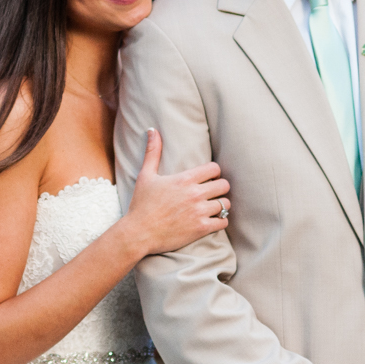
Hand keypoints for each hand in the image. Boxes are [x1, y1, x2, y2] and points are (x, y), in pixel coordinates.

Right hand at [124, 129, 228, 255]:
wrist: (139, 233)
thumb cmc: (141, 204)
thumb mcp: (145, 176)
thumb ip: (152, 152)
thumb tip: (152, 130)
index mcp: (184, 179)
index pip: (215, 168)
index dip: (214, 172)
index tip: (208, 178)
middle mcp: (195, 194)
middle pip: (224, 185)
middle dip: (219, 188)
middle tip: (212, 193)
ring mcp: (199, 212)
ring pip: (226, 204)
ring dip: (221, 205)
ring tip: (213, 207)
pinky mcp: (201, 228)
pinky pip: (223, 222)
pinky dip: (220, 221)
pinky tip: (212, 220)